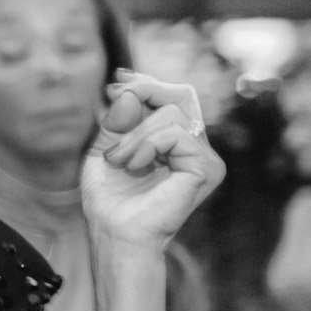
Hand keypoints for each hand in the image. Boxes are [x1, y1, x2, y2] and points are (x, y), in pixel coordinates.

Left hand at [81, 69, 224, 251]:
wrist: (114, 231)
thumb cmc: (108, 198)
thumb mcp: (104, 148)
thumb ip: (116, 119)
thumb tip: (129, 90)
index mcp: (172, 140)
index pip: (172, 97)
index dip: (148, 83)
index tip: (118, 79)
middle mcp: (192, 146)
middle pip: (180, 96)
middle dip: (143, 94)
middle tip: (114, 101)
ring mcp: (203, 157)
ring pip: (172, 114)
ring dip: (134, 134)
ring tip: (117, 160)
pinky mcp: (206, 168)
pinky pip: (177, 133)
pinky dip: (148, 145)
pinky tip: (134, 165)